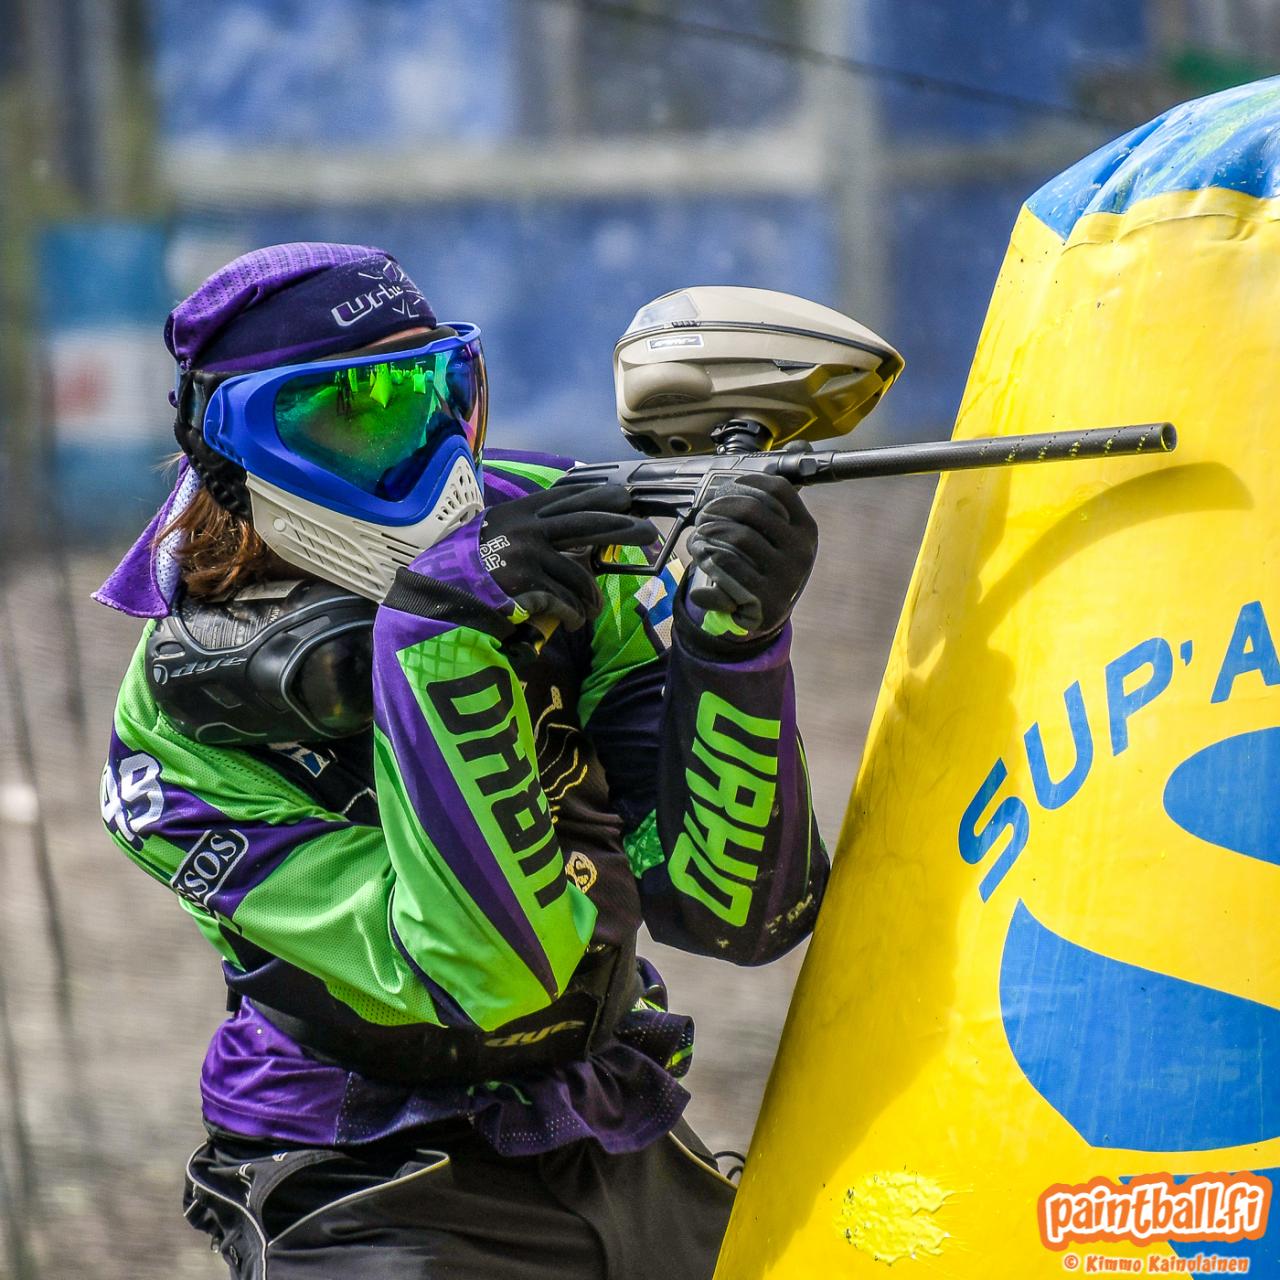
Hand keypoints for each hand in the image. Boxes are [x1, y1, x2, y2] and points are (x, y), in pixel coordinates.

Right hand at [479, 483, 657, 630]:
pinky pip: (566, 603)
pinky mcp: (529, 585)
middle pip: (589, 524)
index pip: (568, 497)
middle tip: (650, 533)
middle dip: (624, 528)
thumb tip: (575, 542)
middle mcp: (527, 528)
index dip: (600, 496)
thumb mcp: (497, 535)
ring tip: (590, 612)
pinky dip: (573, 616)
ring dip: (589, 600)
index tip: (624, 498)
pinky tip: (573, 622)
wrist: (442, 598)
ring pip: (580, 578)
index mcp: (520, 512)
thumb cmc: (469, 570)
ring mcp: (529, 555)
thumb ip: (531, 531)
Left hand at [683, 472, 817, 643]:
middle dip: (720, 507)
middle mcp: (801, 551)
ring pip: (737, 537)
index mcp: (806, 530)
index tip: (726, 486)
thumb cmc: (768, 564)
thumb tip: (801, 445)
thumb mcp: (783, 533)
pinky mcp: (765, 599)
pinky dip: (707, 555)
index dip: (747, 481)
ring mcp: (786, 577)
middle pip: (752, 510)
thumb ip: (782, 497)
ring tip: (698, 534)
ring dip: (709, 532)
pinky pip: (728, 565)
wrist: (766, 614)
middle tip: (703, 513)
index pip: (778, 490)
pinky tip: (699, 552)